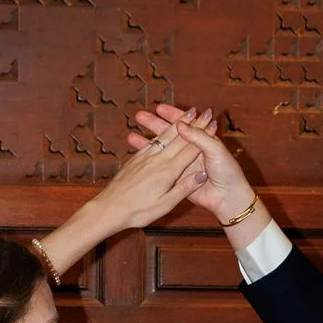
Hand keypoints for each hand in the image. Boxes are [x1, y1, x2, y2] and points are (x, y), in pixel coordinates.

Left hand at [85, 124, 209, 236]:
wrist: (109, 209)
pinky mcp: (135, 160)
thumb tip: (202, 175)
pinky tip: (164, 131)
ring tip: (188, 114)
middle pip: (179, 138)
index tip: (213, 122)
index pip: (190, 149)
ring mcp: (145, 158)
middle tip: (204, 111)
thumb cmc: (138, 211)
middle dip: (193, 124)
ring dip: (178, 124)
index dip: (203, 135)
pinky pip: (152, 143)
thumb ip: (184, 188)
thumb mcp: (165, 204)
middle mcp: (157, 160)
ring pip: (165, 136)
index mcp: (168, 171)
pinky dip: (162, 134)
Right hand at [128, 103, 254, 224]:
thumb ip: (199, 138)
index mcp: (201, 140)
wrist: (228, 199)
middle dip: (155, 125)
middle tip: (140, 116)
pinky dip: (150, 161)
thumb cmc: (227, 173)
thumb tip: (180, 125)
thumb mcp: (216, 151)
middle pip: (169, 134)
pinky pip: (161, 167)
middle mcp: (190, 150)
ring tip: (131, 136)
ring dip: (148, 142)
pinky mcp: (177, 178)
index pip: (184, 124)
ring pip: (163, 150)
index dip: (172, 115)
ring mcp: (183, 164)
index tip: (158, 108)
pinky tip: (137, 157)